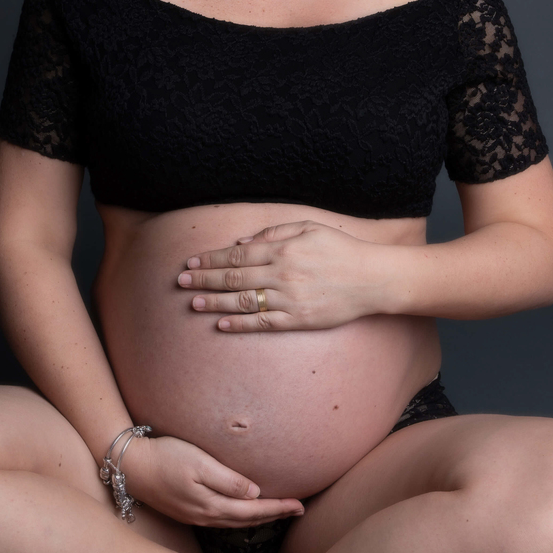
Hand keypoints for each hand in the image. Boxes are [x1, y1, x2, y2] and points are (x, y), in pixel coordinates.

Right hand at [122, 433, 304, 526]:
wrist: (130, 466)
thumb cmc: (165, 457)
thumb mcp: (199, 463)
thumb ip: (228, 480)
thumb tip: (255, 494)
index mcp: (212, 505)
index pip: (254, 511)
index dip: (279, 508)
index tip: (300, 505)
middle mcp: (205, 516)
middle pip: (248, 520)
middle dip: (274, 515)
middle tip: (299, 510)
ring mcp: (195, 516)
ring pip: (235, 522)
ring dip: (258, 518)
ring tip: (277, 512)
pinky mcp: (187, 511)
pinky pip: (222, 519)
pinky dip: (240, 517)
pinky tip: (243, 512)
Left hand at [177, 221, 390, 332]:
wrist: (372, 279)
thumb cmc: (341, 250)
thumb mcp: (309, 228)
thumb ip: (274, 233)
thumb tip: (242, 241)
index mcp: (282, 249)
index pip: (237, 254)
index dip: (210, 259)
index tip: (191, 263)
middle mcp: (281, 274)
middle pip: (233, 277)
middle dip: (203, 280)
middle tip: (180, 283)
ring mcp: (289, 299)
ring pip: (243, 301)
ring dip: (214, 303)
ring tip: (192, 303)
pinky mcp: (298, 319)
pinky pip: (263, 322)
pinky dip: (240, 324)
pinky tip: (221, 324)